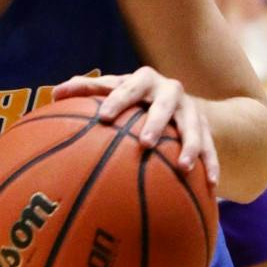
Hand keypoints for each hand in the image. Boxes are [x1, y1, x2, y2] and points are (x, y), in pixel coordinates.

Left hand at [53, 71, 218, 188]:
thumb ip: (86, 90)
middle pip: (165, 104)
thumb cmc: (133, 96)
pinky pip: (211, 148)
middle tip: (145, 143)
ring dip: (190, 146)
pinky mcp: (206, 129)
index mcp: (145, 80)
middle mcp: (170, 92)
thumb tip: (54, 93)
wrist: (176, 98)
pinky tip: (211, 186)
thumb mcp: (113, 90)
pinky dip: (211, 165)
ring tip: (183, 167)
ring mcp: (191, 110)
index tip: (104, 117)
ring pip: (193, 127)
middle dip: (157, 122)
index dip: (118, 99)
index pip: (129, 86)